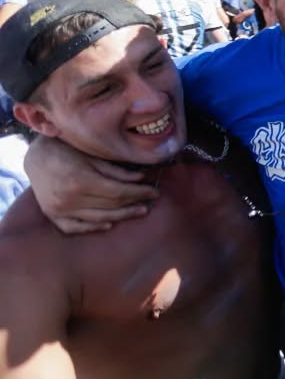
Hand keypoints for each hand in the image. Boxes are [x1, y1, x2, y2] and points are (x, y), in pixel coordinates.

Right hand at [23, 135, 158, 233]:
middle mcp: (69, 199)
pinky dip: (93, 227)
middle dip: (134, 203)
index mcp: (80, 181)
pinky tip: (109, 223)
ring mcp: (59, 210)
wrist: (37, 157)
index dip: (139, 193)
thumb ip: (115, 170)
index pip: (119, 192)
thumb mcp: (93, 154)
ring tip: (139, 211)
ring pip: (98, 218)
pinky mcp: (52, 215)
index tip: (154, 191)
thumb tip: (141, 179)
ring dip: (121, 216)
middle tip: (151, 200)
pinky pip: (75, 228)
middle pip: (110, 206)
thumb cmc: (67, 150)